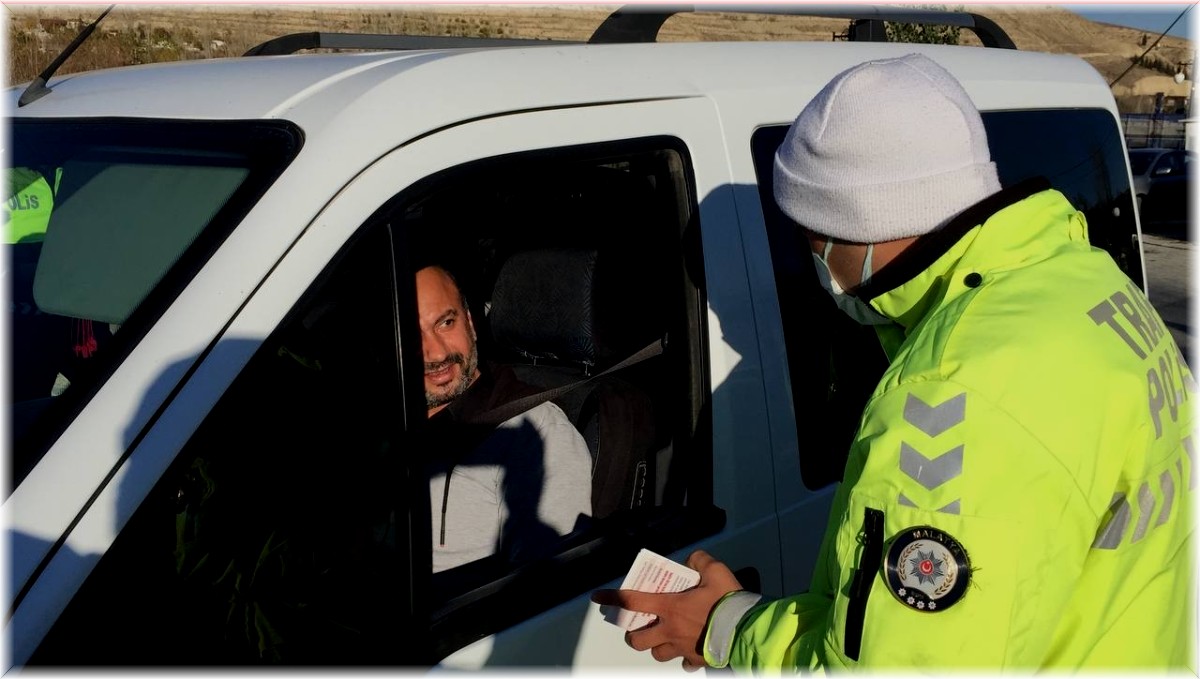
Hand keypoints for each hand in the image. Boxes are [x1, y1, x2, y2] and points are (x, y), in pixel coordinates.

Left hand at [591, 550, 741, 669]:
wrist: (747, 631)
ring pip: (657, 654)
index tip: (598, 598)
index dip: (612, 599)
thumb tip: (692, 560)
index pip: (632, 601)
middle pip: (637, 640)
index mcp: (670, 607)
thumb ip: (700, 561)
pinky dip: (683, 659)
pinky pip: (683, 664)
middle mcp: (670, 630)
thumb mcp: (716, 571)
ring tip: (666, 637)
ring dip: (657, 647)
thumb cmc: (728, 601)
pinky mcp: (696, 660)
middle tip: (643, 625)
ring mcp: (681, 648)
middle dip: (634, 634)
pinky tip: (690, 651)